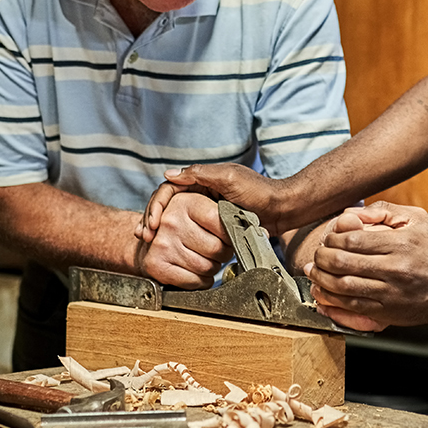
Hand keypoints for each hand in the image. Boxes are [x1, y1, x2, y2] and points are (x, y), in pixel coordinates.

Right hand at [134, 191, 234, 288]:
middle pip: (217, 248)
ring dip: (213, 267)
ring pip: (208, 267)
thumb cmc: (181, 223)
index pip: (221, 222)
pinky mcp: (156, 265)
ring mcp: (163, 244)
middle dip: (223, 253)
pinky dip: (201, 281)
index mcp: (185, 201)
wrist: (147, 240)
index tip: (229, 235)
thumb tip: (254, 225)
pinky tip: (197, 272)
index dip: (231, 233)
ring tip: (206, 258)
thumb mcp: (200, 204)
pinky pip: (195, 281)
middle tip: (218, 249)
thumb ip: (223, 208)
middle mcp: (172, 221)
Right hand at [136, 164, 290, 241]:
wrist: (283, 209)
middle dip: (153, 220)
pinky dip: (182, 244)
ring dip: (164, 233)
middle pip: (168, 207)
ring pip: (178, 222)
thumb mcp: (228, 177)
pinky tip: (174, 253)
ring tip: (153, 246)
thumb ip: (200, 174)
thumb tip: (169, 174)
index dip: (155, 206)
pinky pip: (192, 235)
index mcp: (200, 181)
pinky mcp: (214, 229)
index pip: (168, 191)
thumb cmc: (259, 191)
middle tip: (144, 236)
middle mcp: (200, 196)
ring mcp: (206, 213)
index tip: (152, 224)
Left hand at [304, 202, 427, 330]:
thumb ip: (383, 209)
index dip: (333, 238)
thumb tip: (351, 212)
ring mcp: (391, 294)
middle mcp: (396, 269)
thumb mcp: (417, 219)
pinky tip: (322, 293)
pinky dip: (332, 301)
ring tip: (314, 271)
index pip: (353, 240)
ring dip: (321, 279)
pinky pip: (352, 308)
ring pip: (343, 287)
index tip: (329, 238)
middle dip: (322, 258)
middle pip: (343, 263)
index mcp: (401, 244)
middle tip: (317, 254)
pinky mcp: (388, 313)